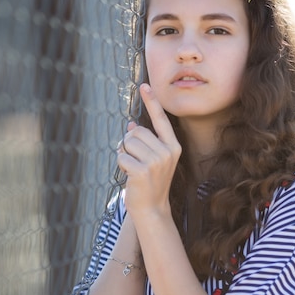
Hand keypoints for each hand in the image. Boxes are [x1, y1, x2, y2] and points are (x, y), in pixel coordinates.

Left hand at [117, 84, 181, 216]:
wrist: (152, 208)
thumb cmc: (150, 182)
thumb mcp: (152, 159)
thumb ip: (145, 141)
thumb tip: (130, 125)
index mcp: (172, 146)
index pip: (160, 119)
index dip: (152, 102)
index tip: (145, 86)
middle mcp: (167, 152)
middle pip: (136, 132)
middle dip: (130, 144)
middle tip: (137, 162)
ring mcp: (156, 161)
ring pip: (127, 142)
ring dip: (125, 155)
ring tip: (134, 169)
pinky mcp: (143, 170)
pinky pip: (121, 157)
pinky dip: (121, 165)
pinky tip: (130, 176)